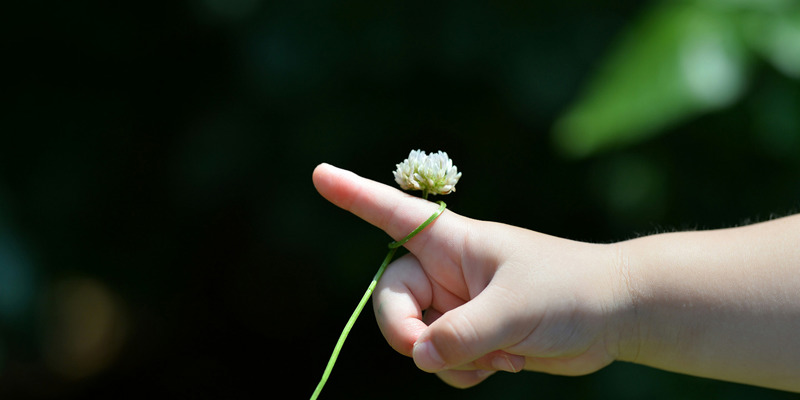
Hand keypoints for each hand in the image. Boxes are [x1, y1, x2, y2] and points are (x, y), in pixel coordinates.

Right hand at [312, 163, 631, 387]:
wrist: (614, 315)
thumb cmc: (571, 291)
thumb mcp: (514, 310)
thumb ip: (461, 334)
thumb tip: (418, 355)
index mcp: (453, 242)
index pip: (394, 213)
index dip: (354, 194)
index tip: (319, 174)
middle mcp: (446, 271)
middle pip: (390, 300)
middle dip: (405, 332)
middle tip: (428, 351)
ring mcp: (457, 305)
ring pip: (416, 340)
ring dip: (447, 359)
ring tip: (499, 355)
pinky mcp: (471, 335)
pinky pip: (440, 360)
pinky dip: (463, 371)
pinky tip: (503, 364)